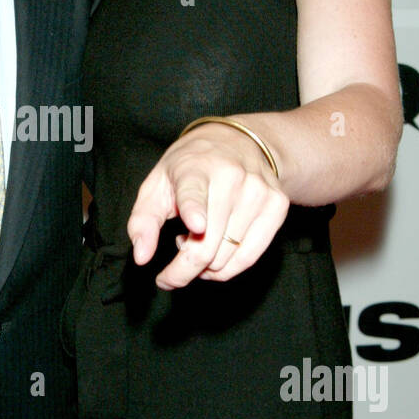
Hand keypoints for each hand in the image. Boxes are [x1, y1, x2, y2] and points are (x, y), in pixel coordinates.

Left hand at [127, 124, 289, 288]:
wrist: (239, 141)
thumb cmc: (189, 168)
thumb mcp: (157, 185)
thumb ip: (143, 222)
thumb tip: (141, 258)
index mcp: (195, 168)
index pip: (194, 193)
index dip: (195, 211)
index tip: (196, 226)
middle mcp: (232, 178)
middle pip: (207, 245)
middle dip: (181, 272)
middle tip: (169, 276)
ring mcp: (258, 192)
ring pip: (227, 258)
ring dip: (204, 267)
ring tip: (196, 244)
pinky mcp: (277, 206)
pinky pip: (249, 258)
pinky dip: (227, 268)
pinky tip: (215, 252)